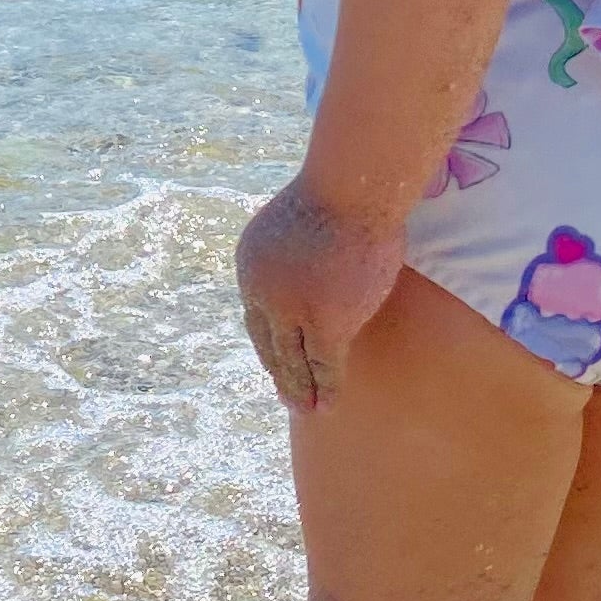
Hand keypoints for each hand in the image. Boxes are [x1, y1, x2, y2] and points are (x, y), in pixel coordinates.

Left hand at [234, 178, 408, 411]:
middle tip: (288, 397)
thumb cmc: (337, 192)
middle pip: (268, 341)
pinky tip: (327, 405)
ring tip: (307, 411)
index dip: (269, 339)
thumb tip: (314, 252)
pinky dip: (325, 388)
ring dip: (298, 390)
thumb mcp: (298, 221)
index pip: (257, 312)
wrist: (350, 188)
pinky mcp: (323, 324)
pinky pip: (323, 365)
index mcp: (250, 262)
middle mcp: (261, 290)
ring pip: (292, 360)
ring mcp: (290, 310)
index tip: (277, 359)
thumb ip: (297, 247)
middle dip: (279, 372)